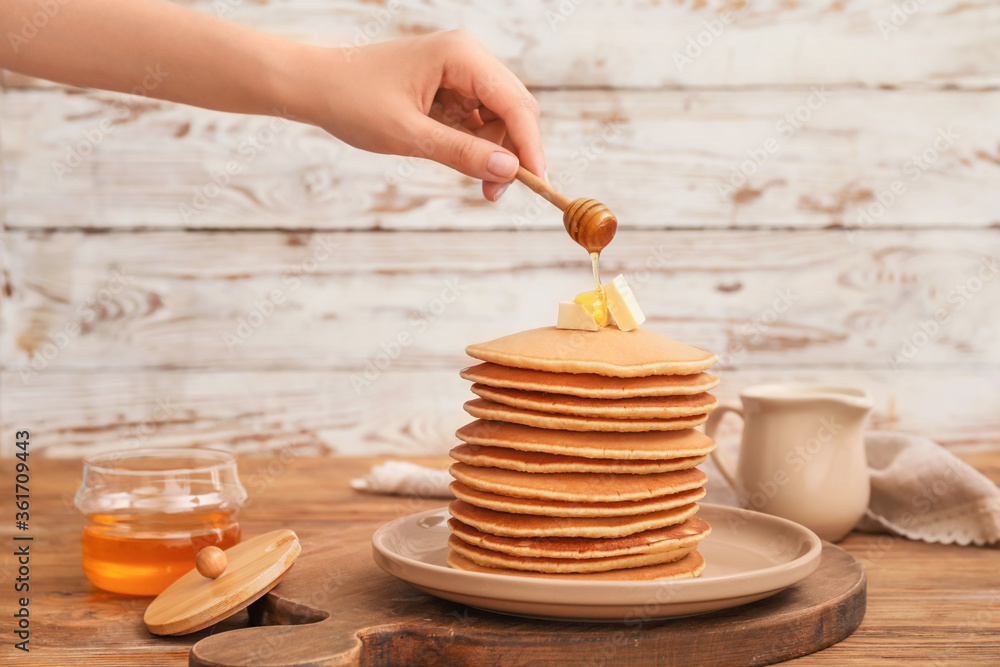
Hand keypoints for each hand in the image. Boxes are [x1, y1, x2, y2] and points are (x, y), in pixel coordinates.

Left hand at [299, 30, 544, 200]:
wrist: (314, 86)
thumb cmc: (353, 101)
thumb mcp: (409, 135)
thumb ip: (462, 153)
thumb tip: (509, 172)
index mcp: (461, 56)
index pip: (515, 104)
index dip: (530, 147)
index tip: (537, 184)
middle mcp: (467, 56)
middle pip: (515, 109)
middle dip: (513, 152)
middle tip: (496, 192)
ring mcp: (459, 70)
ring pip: (500, 117)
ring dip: (495, 152)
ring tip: (478, 184)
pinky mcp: (450, 86)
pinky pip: (479, 118)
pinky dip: (477, 145)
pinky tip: (462, 161)